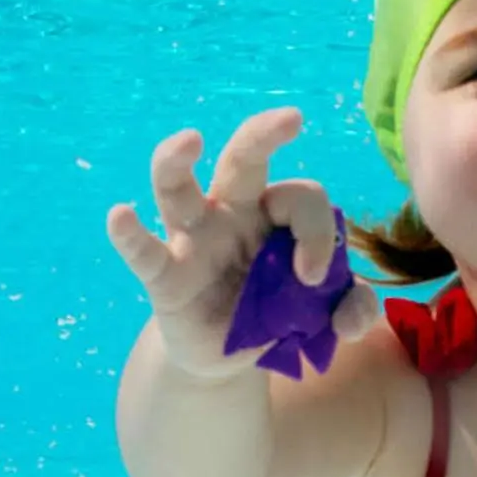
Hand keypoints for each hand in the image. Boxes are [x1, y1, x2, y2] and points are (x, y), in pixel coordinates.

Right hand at [106, 107, 379, 381]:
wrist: (231, 357)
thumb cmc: (277, 316)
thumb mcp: (327, 314)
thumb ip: (353, 308)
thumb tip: (356, 317)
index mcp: (273, 215)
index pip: (302, 200)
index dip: (318, 234)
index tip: (316, 278)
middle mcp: (231, 214)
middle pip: (242, 161)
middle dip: (263, 134)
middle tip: (292, 118)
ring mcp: (193, 241)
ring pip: (178, 188)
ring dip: (176, 160)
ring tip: (188, 140)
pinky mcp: (166, 278)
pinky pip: (144, 252)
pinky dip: (128, 235)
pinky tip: (120, 215)